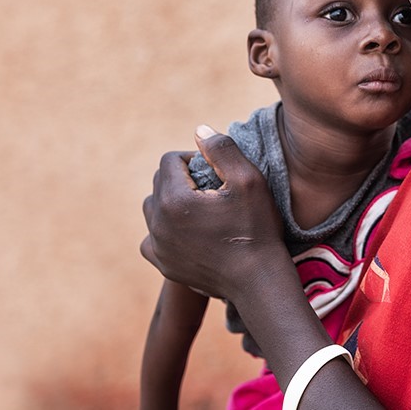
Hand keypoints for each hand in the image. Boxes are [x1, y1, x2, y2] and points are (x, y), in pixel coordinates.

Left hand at [140, 125, 288, 300]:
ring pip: (152, 208)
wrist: (258, 280)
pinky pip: (151, 238)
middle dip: (181, 178)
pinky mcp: (164, 265)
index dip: (193, 158)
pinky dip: (164, 231)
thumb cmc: (256, 228)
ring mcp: (159, 246)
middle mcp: (158, 223)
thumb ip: (221, 149)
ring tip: (199, 207)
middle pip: (159, 182)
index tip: (214, 170)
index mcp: (174, 199)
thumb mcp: (249, 179)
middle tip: (212, 188)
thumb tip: (198, 131)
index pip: (170, 160)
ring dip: (170, 201)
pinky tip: (185, 232)